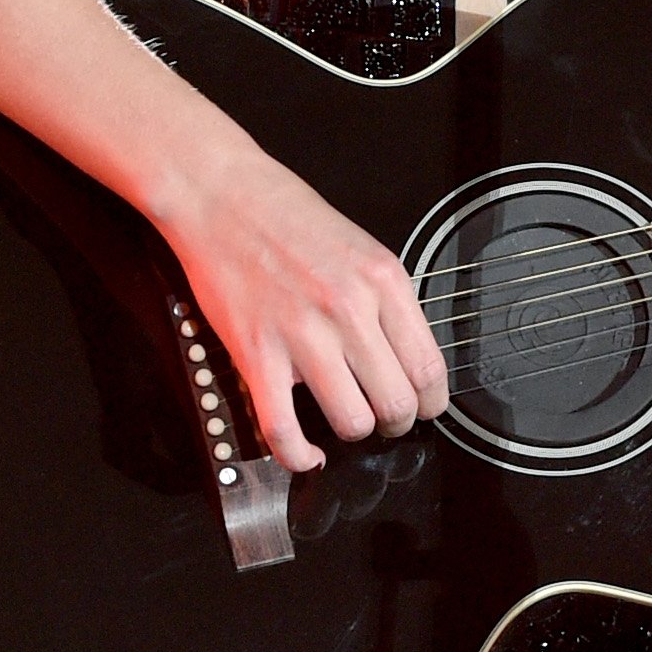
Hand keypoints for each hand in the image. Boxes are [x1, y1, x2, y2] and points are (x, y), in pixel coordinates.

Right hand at [159, 152, 450, 471]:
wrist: (221, 195)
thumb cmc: (285, 216)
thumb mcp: (361, 248)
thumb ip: (385, 302)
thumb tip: (406, 358)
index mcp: (383, 281)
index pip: (429, 369)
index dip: (430, 403)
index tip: (421, 407)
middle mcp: (350, 309)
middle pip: (397, 404)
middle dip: (395, 422)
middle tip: (382, 416)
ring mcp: (303, 335)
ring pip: (353, 423)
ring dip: (351, 432)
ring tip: (342, 419)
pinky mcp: (257, 355)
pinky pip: (284, 431)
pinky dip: (298, 456)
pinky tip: (305, 452)